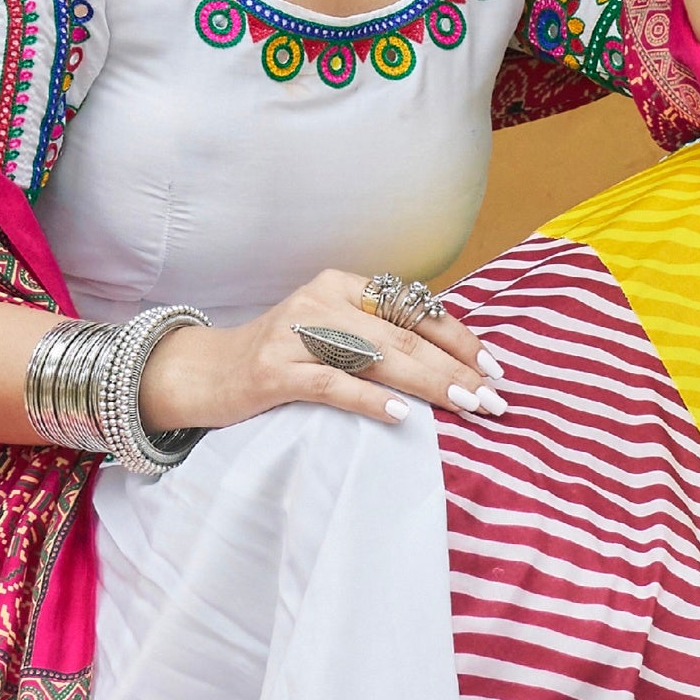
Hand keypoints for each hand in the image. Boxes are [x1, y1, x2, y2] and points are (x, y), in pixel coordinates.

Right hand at [141, 270, 504, 437]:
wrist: (205, 373)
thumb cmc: (280, 357)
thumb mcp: (329, 331)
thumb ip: (377, 334)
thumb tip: (451, 359)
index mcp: (341, 285)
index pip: (414, 308)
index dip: (458, 337)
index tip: (495, 366)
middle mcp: (321, 300)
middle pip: (403, 335)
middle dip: (455, 368)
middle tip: (494, 398)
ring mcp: (296, 334)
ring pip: (377, 357)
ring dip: (429, 384)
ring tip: (467, 405)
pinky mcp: (275, 370)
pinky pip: (333, 383)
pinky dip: (370, 398)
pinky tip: (401, 414)